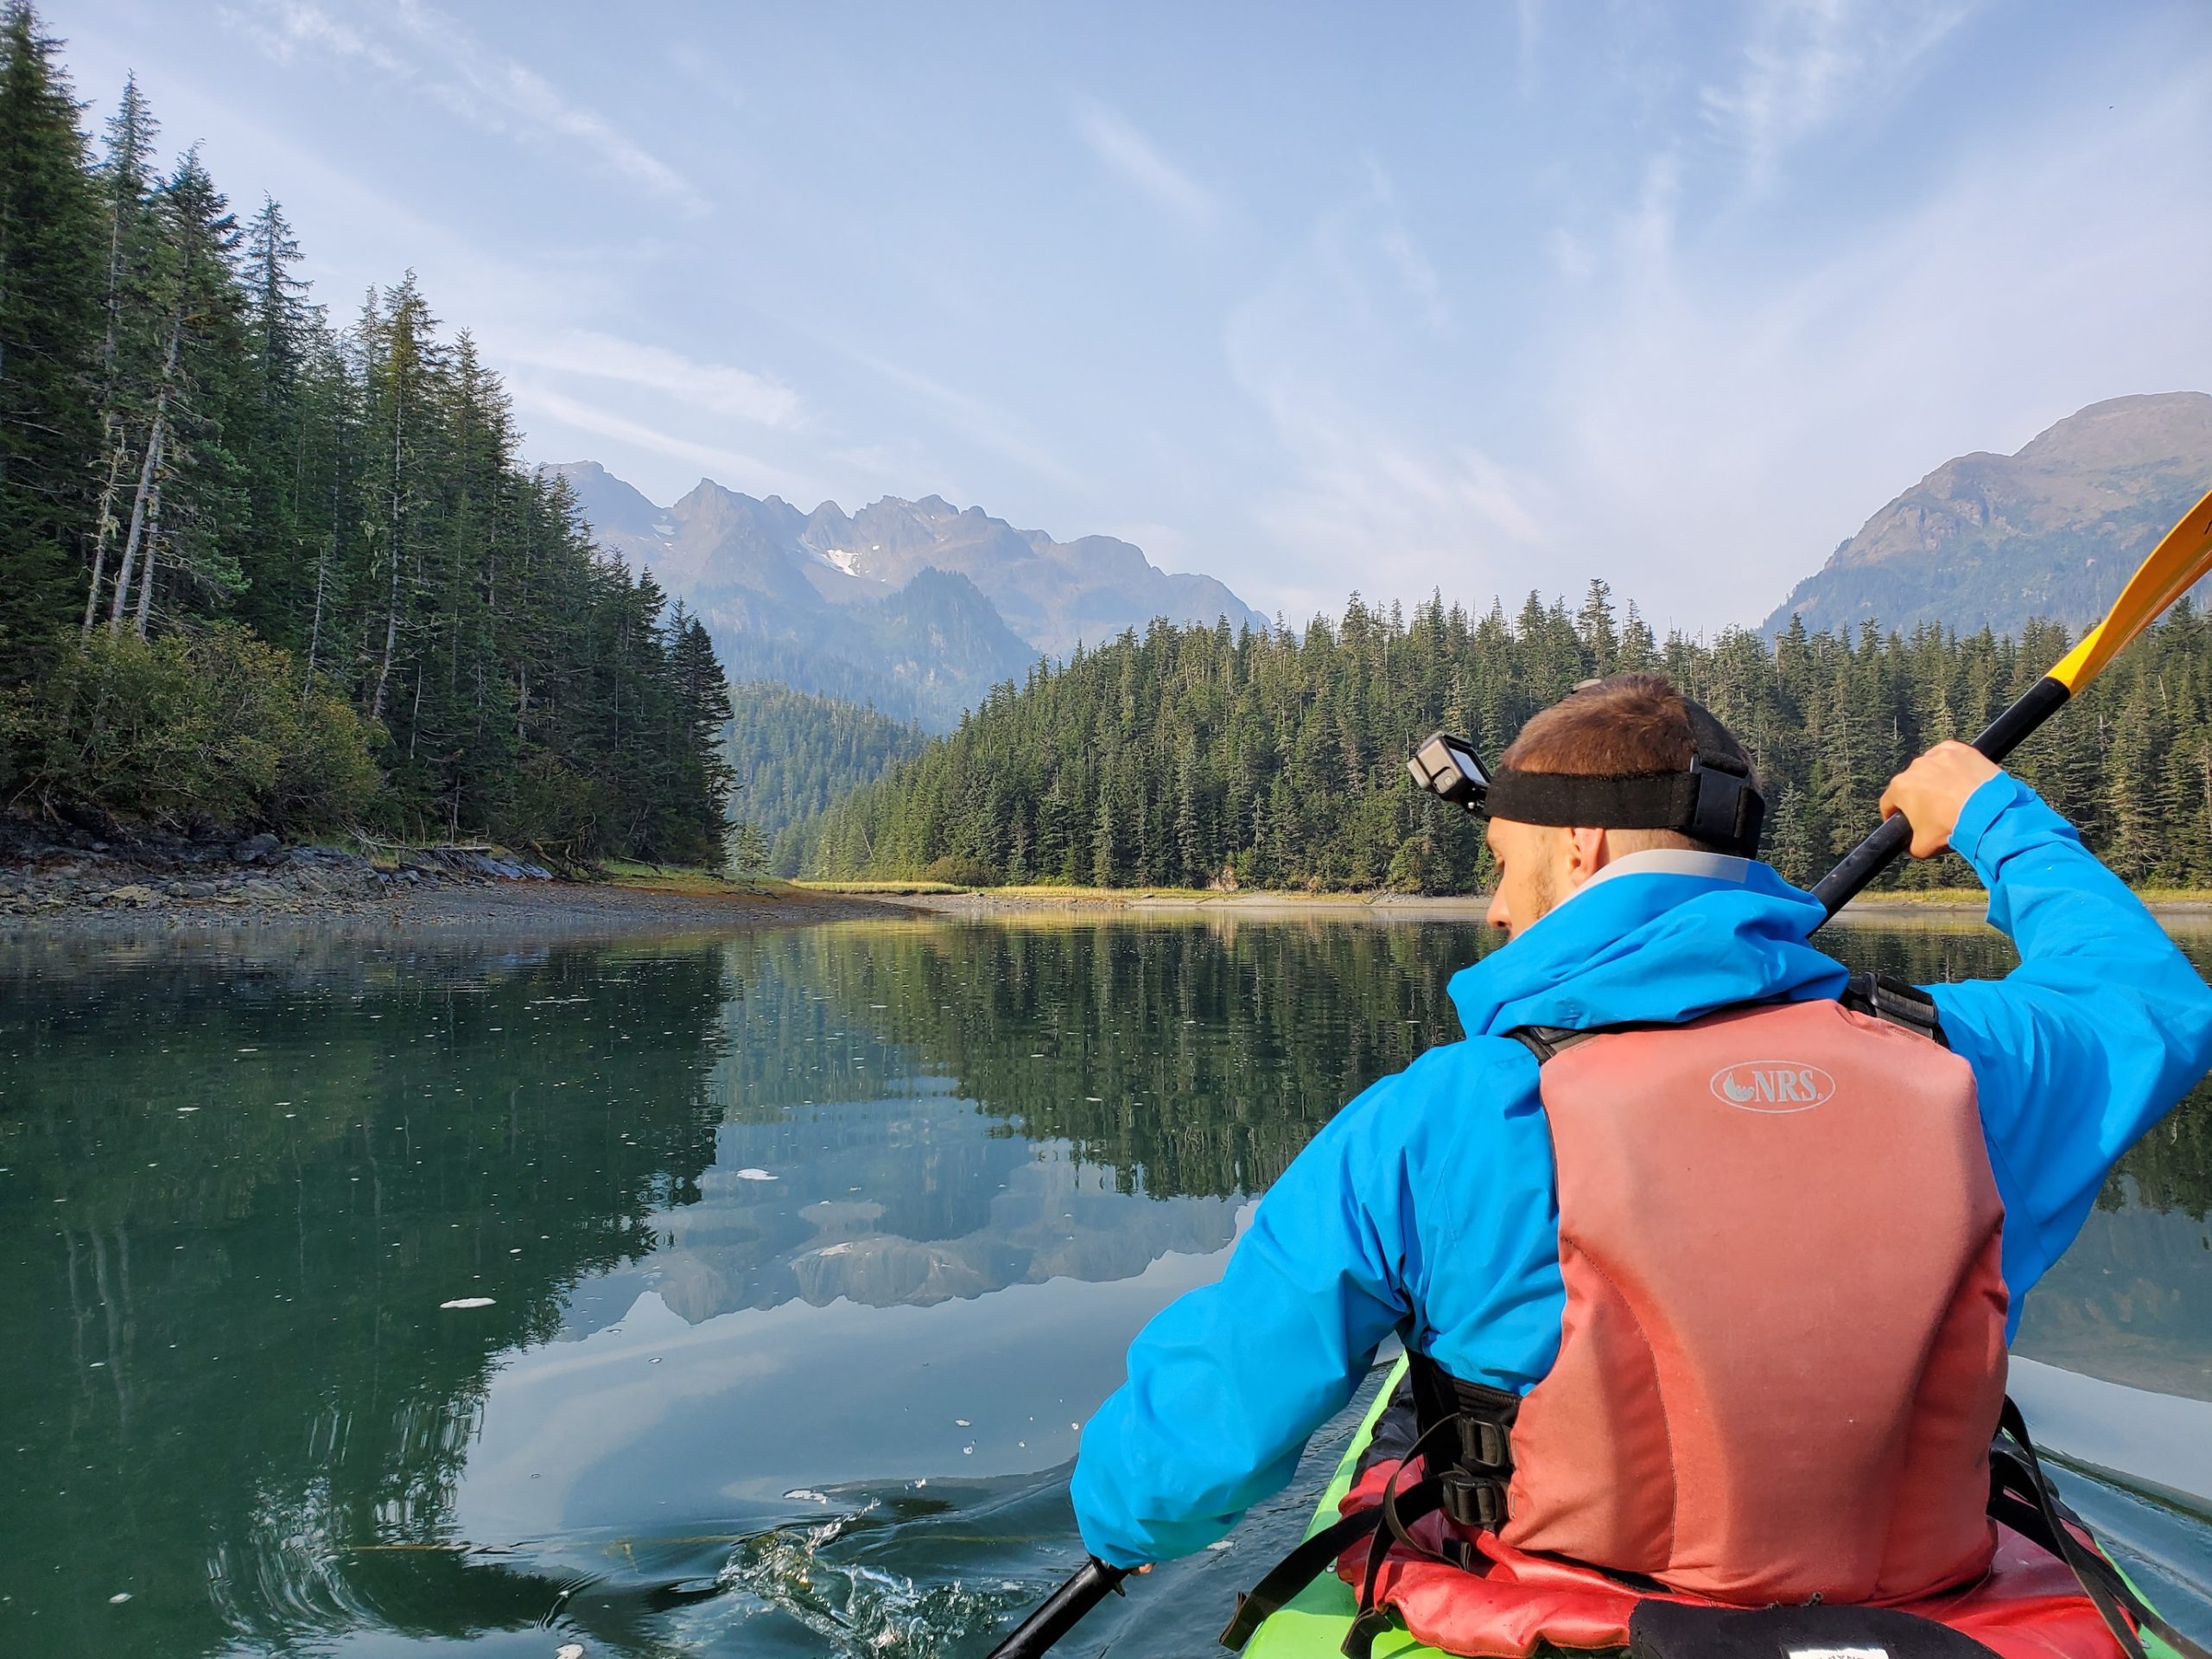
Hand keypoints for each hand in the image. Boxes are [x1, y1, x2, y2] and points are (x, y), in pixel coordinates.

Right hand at [1878, 740, 2000, 857]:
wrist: (1989, 813)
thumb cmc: (1953, 826)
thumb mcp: (1922, 848)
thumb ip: (1909, 846)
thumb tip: (1910, 845)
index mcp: (1900, 788)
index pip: (1888, 802)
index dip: (1893, 814)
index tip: (1901, 820)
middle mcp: (1915, 767)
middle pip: (1911, 783)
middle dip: (1919, 796)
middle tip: (1935, 811)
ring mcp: (1938, 755)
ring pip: (1931, 769)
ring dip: (1937, 780)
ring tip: (1954, 796)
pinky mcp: (1959, 750)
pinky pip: (1950, 757)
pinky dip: (1954, 767)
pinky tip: (1962, 780)